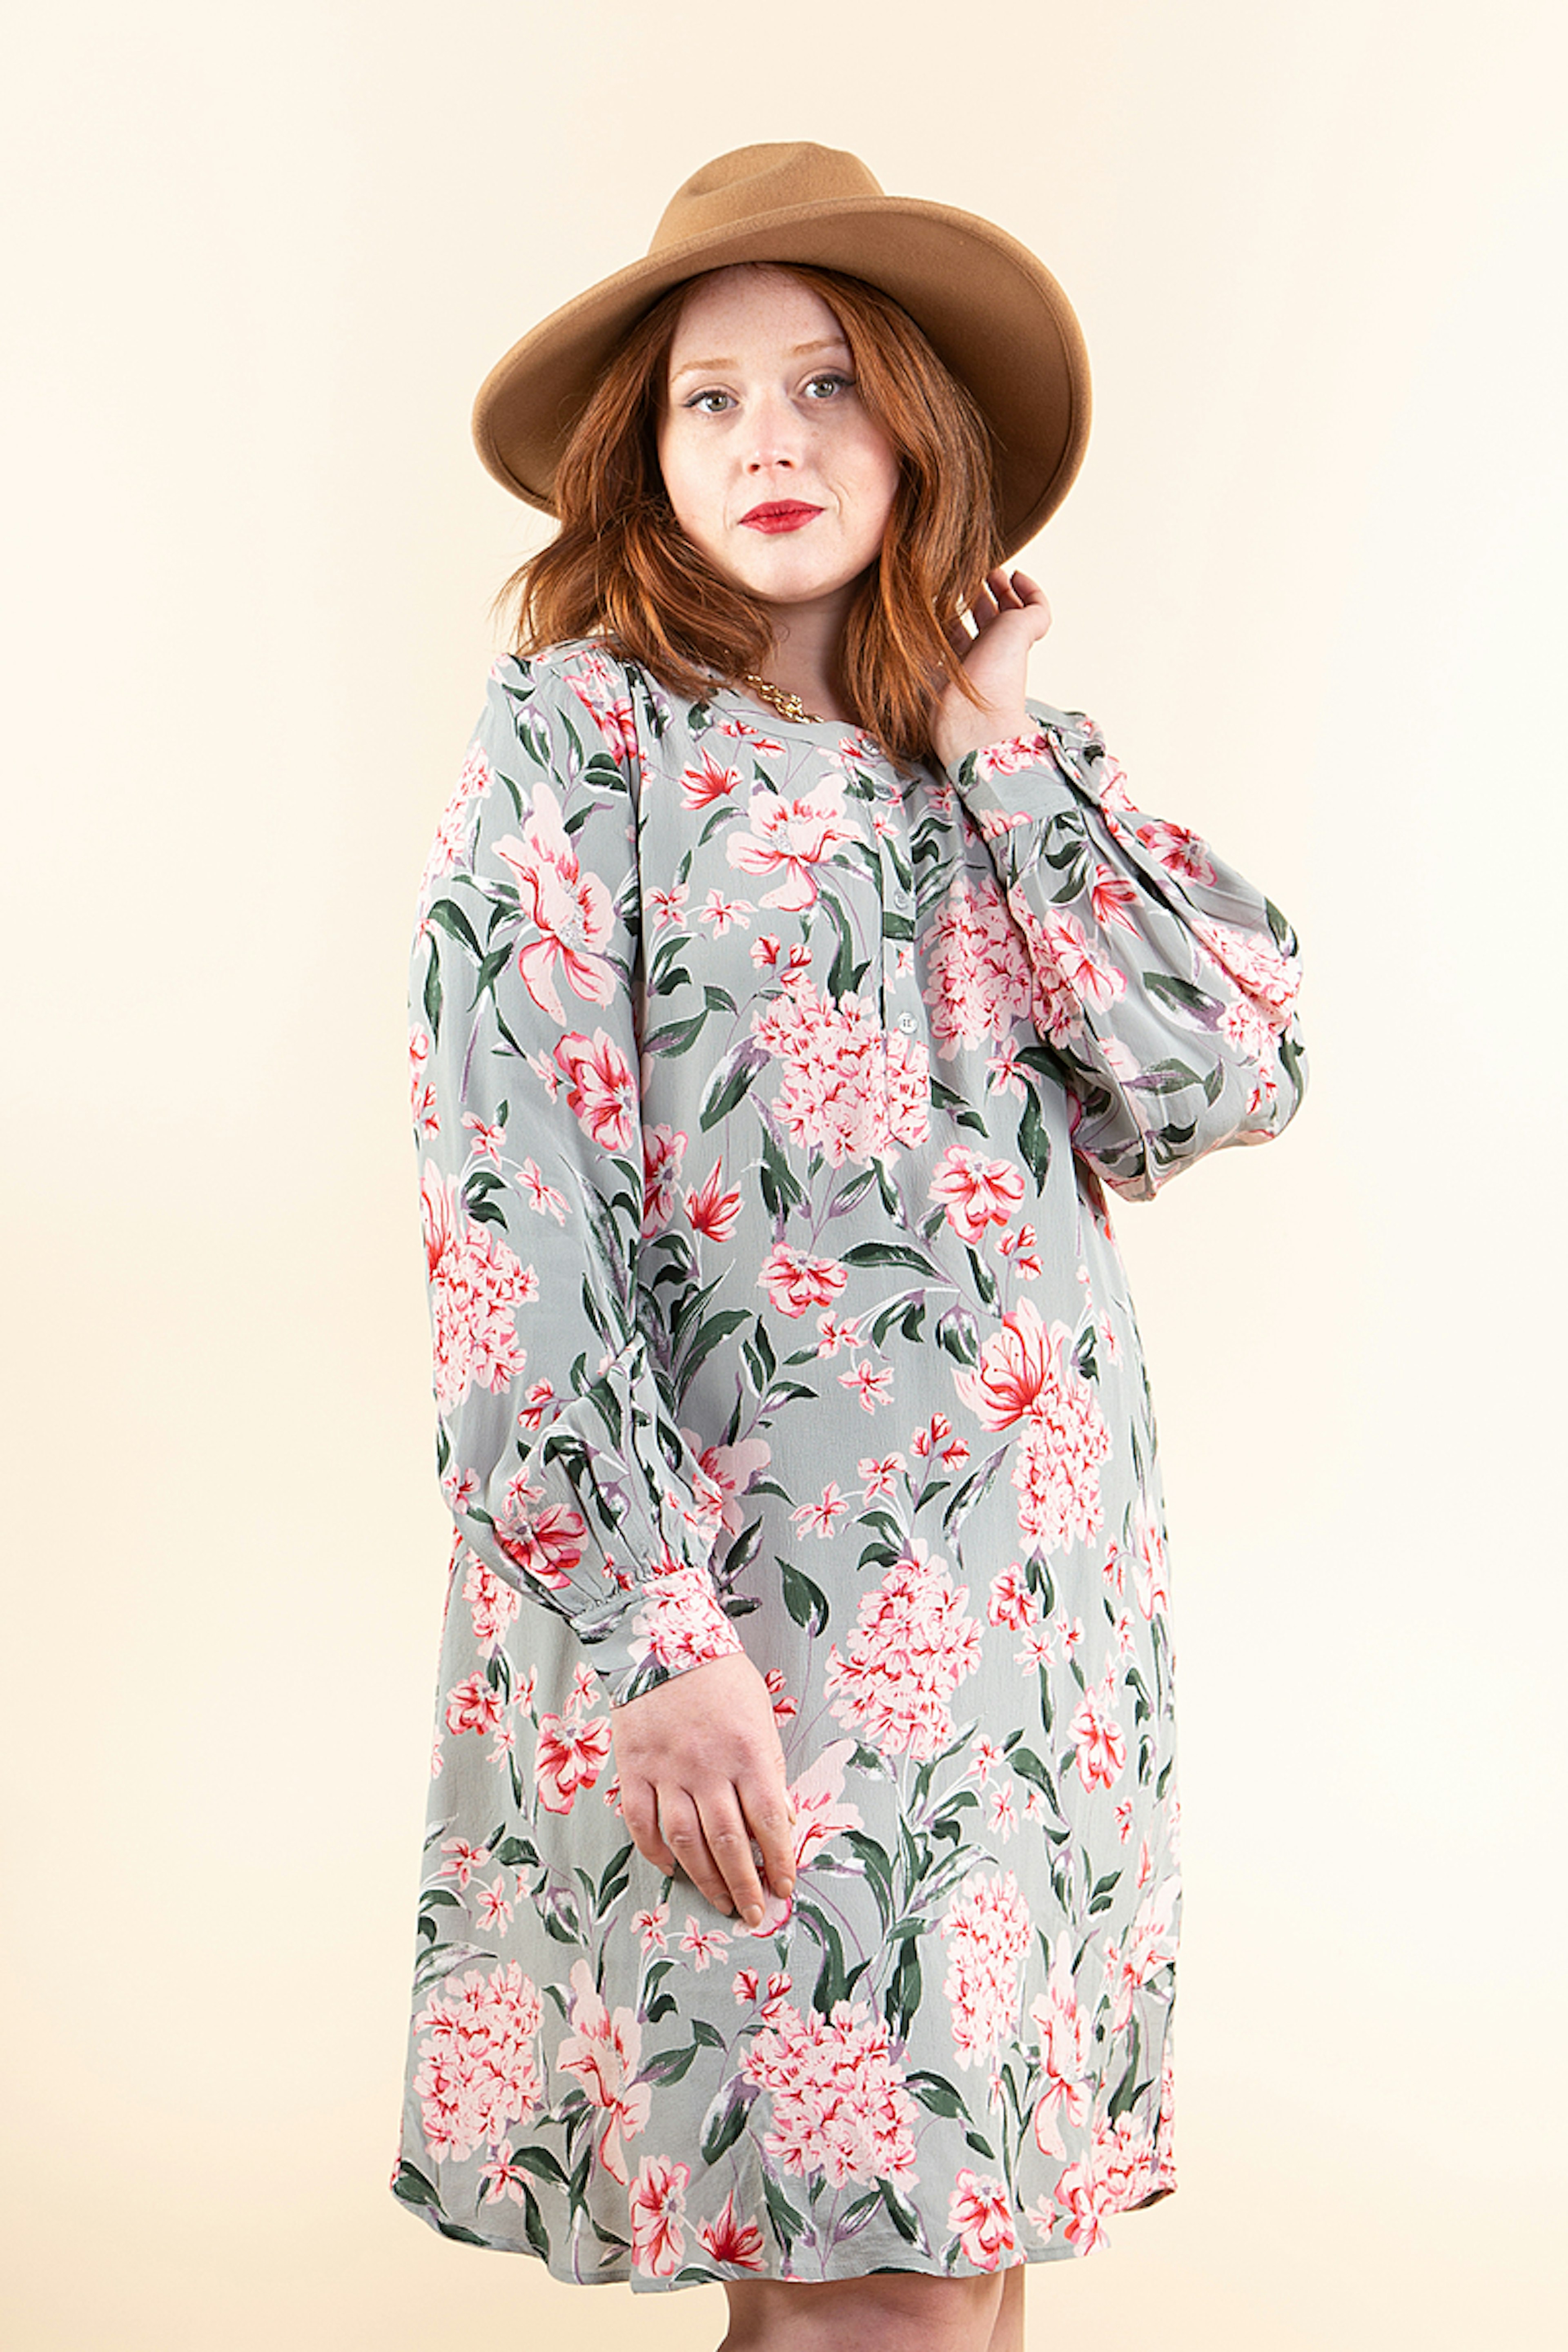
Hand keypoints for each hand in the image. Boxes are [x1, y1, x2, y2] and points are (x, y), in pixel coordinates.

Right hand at [612, 1651, 795, 1929]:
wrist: (664, 1639)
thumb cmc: (721, 1677)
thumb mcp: (761, 1716)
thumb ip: (770, 1769)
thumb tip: (782, 1821)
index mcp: (748, 1752)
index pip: (770, 1821)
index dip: (778, 1861)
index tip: (783, 1887)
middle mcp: (708, 1767)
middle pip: (728, 1841)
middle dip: (744, 1885)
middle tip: (752, 1912)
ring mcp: (667, 1770)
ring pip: (686, 1840)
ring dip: (705, 1879)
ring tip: (720, 1900)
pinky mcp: (634, 1768)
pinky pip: (642, 1822)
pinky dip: (655, 1851)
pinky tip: (672, 1868)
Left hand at [930, 567, 1052, 774]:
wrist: (973, 716)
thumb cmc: (941, 698)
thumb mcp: (916, 662)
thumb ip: (910, 643)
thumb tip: (893, 615)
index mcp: (962, 667)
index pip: (961, 634)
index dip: (954, 613)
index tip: (944, 596)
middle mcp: (988, 656)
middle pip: (987, 620)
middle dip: (980, 597)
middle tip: (971, 577)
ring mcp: (1011, 646)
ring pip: (1013, 612)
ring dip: (1002, 588)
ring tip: (993, 571)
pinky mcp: (1027, 633)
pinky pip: (1037, 607)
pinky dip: (1030, 590)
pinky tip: (1017, 576)